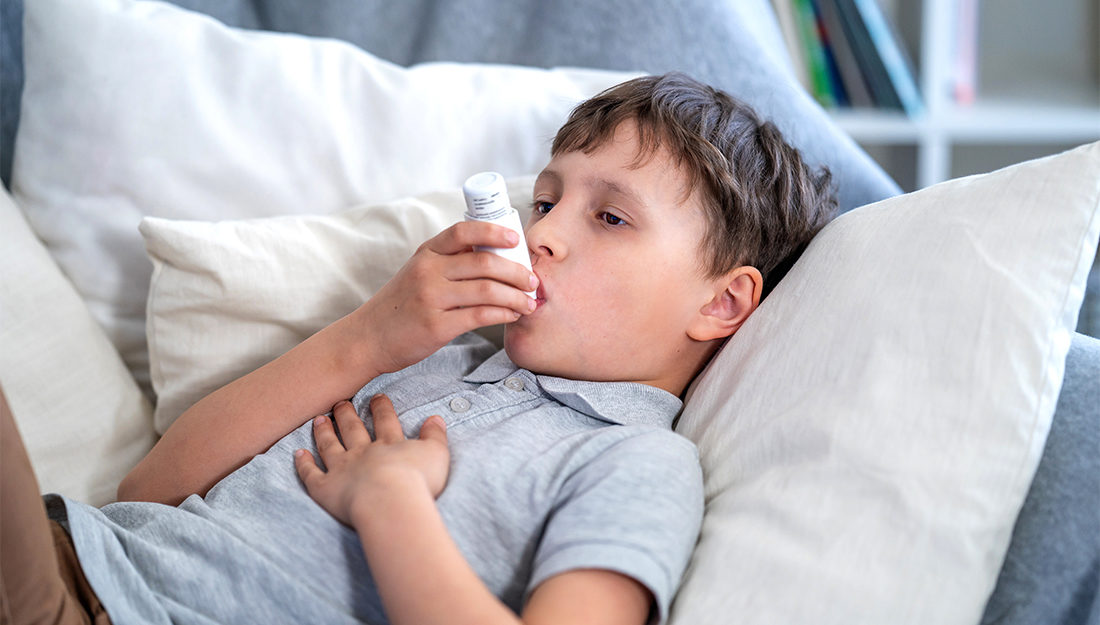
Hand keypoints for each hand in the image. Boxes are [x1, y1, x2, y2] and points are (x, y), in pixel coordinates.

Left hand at [294, 394, 449, 526]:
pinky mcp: (325, 488)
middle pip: (353, 428)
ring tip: (318, 420)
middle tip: (340, 402)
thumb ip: (435, 436)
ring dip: (324, 432)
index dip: (381, 408)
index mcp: (389, 444)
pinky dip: (303, 464)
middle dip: (347, 414)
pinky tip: (297, 454)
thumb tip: (435, 418)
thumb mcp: (436, 454)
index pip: (385, 421)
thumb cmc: (418, 481)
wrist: (390, 502)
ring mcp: (341, 468)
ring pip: (329, 445)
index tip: (377, 397)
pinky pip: (311, 474)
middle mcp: (362, 452)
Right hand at [358, 221, 537, 373]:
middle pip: (485, 263)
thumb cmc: (401, 305)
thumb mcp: (418, 272)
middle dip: (517, 272)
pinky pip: (480, 315)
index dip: (493, 231)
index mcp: (427, 252)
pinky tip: (512, 315)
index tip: (515, 238)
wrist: (368, 337)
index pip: (464, 231)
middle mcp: (428, 271)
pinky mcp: (436, 325)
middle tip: (532, 281)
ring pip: (488, 290)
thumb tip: (497, 257)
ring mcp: (432, 298)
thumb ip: (449, 263)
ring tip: (529, 302)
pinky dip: (504, 314)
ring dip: (516, 296)